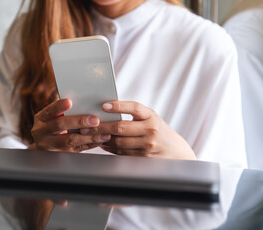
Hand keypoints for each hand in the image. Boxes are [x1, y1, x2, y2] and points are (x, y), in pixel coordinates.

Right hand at [30, 98, 110, 151]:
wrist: (43, 145)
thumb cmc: (51, 124)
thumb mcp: (50, 116)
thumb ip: (62, 109)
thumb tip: (83, 100)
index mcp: (41, 118)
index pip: (49, 110)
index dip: (59, 106)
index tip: (69, 102)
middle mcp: (43, 132)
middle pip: (60, 125)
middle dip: (79, 122)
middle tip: (95, 120)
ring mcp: (51, 145)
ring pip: (70, 140)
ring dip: (89, 136)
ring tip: (104, 133)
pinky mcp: (62, 153)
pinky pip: (78, 149)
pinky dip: (90, 144)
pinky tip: (100, 140)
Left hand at [80, 101, 195, 159]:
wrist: (175, 151)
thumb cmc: (158, 130)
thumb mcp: (151, 118)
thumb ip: (135, 114)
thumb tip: (108, 110)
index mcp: (151, 116)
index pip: (134, 108)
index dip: (118, 106)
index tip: (104, 105)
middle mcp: (150, 129)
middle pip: (121, 127)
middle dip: (101, 126)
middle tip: (87, 125)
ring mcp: (147, 145)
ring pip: (119, 141)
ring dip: (103, 138)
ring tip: (91, 135)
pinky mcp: (143, 157)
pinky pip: (122, 152)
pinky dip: (110, 148)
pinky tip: (102, 143)